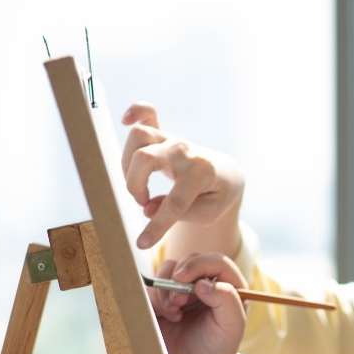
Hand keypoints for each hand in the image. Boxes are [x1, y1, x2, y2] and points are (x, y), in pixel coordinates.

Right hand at [121, 103, 244, 250]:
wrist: (226, 174)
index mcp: (202, 173)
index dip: (157, 226)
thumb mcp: (209, 213)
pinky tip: (126, 119)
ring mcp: (174, 139)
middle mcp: (186, 151)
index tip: (142, 243)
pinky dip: (136, 111)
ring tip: (138, 182)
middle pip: (145, 158)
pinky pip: (147, 112)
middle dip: (135, 185)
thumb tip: (148, 209)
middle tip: (143, 202)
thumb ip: (181, 214)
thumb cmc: (217, 196)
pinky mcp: (165, 134)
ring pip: (139, 136)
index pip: (174, 202)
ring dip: (127, 162)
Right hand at [150, 253, 248, 353]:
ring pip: (168, 269)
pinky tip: (166, 316)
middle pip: (189, 260)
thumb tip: (203, 282)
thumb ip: (226, 299)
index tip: (182, 279)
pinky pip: (153, 285)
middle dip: (179, 279)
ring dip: (166, 290)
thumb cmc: (216, 348)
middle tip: (179, 303)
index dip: (198, 264)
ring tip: (174, 313)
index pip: (216, 261)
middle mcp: (208, 282)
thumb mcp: (232, 326)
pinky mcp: (164, 296)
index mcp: (230, 286)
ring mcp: (184, 288)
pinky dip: (155, 298)